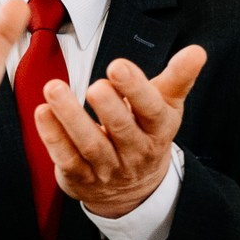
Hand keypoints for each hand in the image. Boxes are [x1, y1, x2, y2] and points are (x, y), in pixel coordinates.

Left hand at [34, 47, 205, 218]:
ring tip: (54, 89)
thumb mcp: (165, 106)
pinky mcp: (81, 178)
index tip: (118, 67)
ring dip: (71, 117)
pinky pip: (66, 158)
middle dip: (108, 107)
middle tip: (95, 85)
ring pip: (90, 144)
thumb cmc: (146, 132)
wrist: (135, 188)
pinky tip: (43, 112)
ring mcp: (108, 168)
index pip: (152, 110)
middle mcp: (136, 151)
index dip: (136, 89)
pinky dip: (53, 136)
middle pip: (122, 130)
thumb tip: (197, 52)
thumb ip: (177, 78)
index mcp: (159, 129)